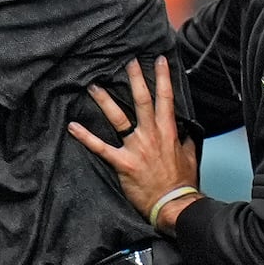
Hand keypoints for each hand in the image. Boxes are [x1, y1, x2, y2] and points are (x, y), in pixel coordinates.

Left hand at [68, 57, 201, 229]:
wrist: (173, 204)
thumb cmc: (181, 182)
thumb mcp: (190, 155)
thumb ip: (184, 139)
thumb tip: (184, 129)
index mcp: (168, 132)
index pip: (166, 99)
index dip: (163, 78)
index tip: (160, 61)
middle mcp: (151, 135)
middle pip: (142, 101)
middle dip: (135, 79)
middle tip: (128, 61)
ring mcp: (136, 148)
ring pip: (118, 118)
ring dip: (105, 101)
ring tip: (94, 86)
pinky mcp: (122, 163)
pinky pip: (100, 147)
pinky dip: (85, 137)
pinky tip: (73, 126)